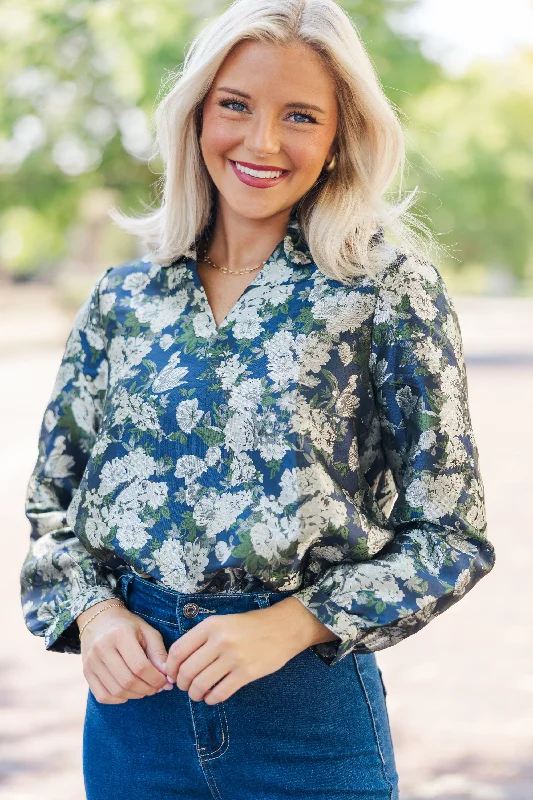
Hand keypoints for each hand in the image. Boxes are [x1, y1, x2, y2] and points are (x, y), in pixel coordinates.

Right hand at [77, 601, 172, 703]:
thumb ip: (158, 653)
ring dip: (135, 695)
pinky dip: (119, 699)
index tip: (165, 681)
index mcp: (120, 634)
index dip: (156, 678)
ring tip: (145, 688)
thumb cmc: (128, 625)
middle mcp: (102, 648)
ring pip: (116, 691)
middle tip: (157, 687)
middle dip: (147, 689)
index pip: (140, 666)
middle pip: (128, 681)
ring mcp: (91, 662)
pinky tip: (128, 691)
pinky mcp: (86, 672)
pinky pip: (102, 696)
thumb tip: (168, 678)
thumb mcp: (147, 632)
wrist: (98, 618)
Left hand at [164, 600, 316, 704]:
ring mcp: (234, 658)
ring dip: (194, 694)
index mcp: (211, 625)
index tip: (171, 674)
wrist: (282, 628)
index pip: (179, 650)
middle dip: (182, 683)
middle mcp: (220, 640)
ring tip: (197, 694)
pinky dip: (211, 699)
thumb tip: (178, 663)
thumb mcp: (223, 622)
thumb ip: (202, 638)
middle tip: (184, 686)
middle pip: (187, 670)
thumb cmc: (250, 625)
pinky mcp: (246, 673)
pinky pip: (220, 693)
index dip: (170, 667)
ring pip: (201, 684)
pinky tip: (211, 697)